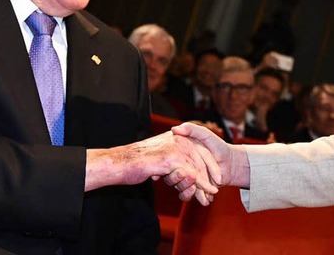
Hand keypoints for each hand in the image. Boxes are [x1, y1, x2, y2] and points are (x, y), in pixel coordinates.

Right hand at [84, 130, 220, 195]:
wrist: (118, 164)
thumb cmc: (134, 163)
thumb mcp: (157, 158)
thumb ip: (170, 161)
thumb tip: (180, 172)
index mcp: (175, 137)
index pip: (198, 148)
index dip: (208, 164)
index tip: (214, 178)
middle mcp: (177, 139)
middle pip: (202, 157)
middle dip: (209, 175)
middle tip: (215, 191)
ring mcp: (174, 147)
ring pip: (197, 167)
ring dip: (204, 184)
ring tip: (208, 196)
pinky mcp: (170, 158)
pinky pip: (190, 173)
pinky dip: (198, 184)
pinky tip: (202, 192)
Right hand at [171, 122, 250, 197]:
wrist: (232, 163)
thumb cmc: (218, 146)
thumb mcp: (205, 134)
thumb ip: (191, 129)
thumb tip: (174, 129)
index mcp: (180, 152)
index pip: (172, 160)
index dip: (172, 165)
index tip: (176, 167)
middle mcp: (180, 165)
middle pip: (174, 175)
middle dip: (179, 179)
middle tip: (191, 177)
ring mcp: (186, 177)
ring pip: (179, 186)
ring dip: (187, 189)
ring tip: (197, 190)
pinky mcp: (193, 188)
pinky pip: (187, 194)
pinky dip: (195, 197)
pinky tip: (206, 198)